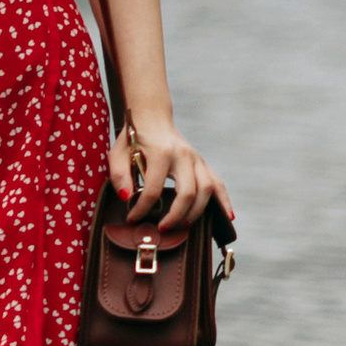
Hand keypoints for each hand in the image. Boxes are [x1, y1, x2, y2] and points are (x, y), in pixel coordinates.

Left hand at [111, 117, 228, 243]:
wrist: (152, 117)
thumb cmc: (133, 138)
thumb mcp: (118, 154)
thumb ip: (119, 176)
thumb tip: (127, 198)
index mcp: (161, 152)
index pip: (153, 189)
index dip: (142, 209)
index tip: (132, 219)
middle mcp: (183, 155)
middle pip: (187, 192)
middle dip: (175, 215)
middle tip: (162, 228)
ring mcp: (196, 158)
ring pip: (206, 189)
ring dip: (197, 212)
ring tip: (183, 225)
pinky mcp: (202, 163)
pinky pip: (218, 183)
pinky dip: (224, 201)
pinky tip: (228, 217)